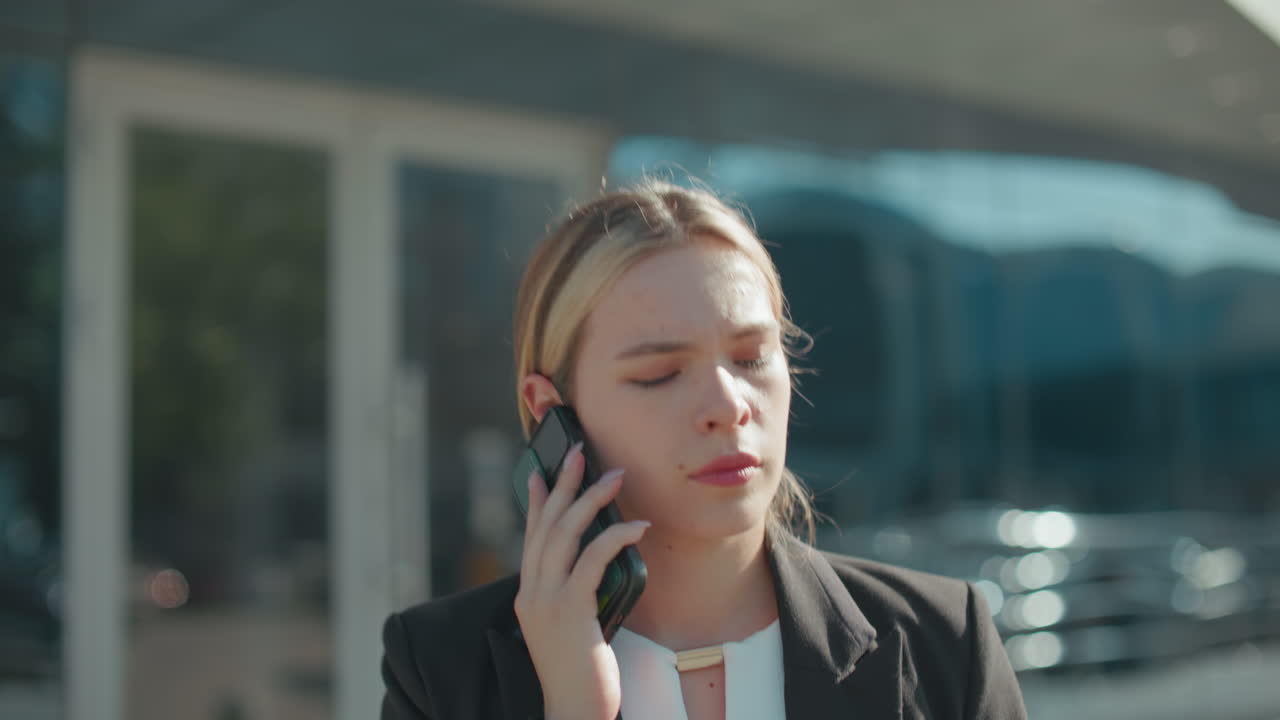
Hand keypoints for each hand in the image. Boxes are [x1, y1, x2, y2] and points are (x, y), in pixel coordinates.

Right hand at [513, 443, 648, 719]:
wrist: (574, 712)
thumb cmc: (581, 674)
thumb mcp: (574, 627)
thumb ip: (576, 594)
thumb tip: (596, 563)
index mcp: (529, 595)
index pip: (531, 538)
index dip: (536, 502)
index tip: (540, 472)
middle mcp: (531, 593)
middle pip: (545, 525)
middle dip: (563, 484)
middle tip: (579, 453)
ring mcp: (546, 600)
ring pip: (565, 534)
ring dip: (590, 499)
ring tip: (614, 476)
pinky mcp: (570, 610)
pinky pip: (592, 560)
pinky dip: (614, 537)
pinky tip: (636, 526)